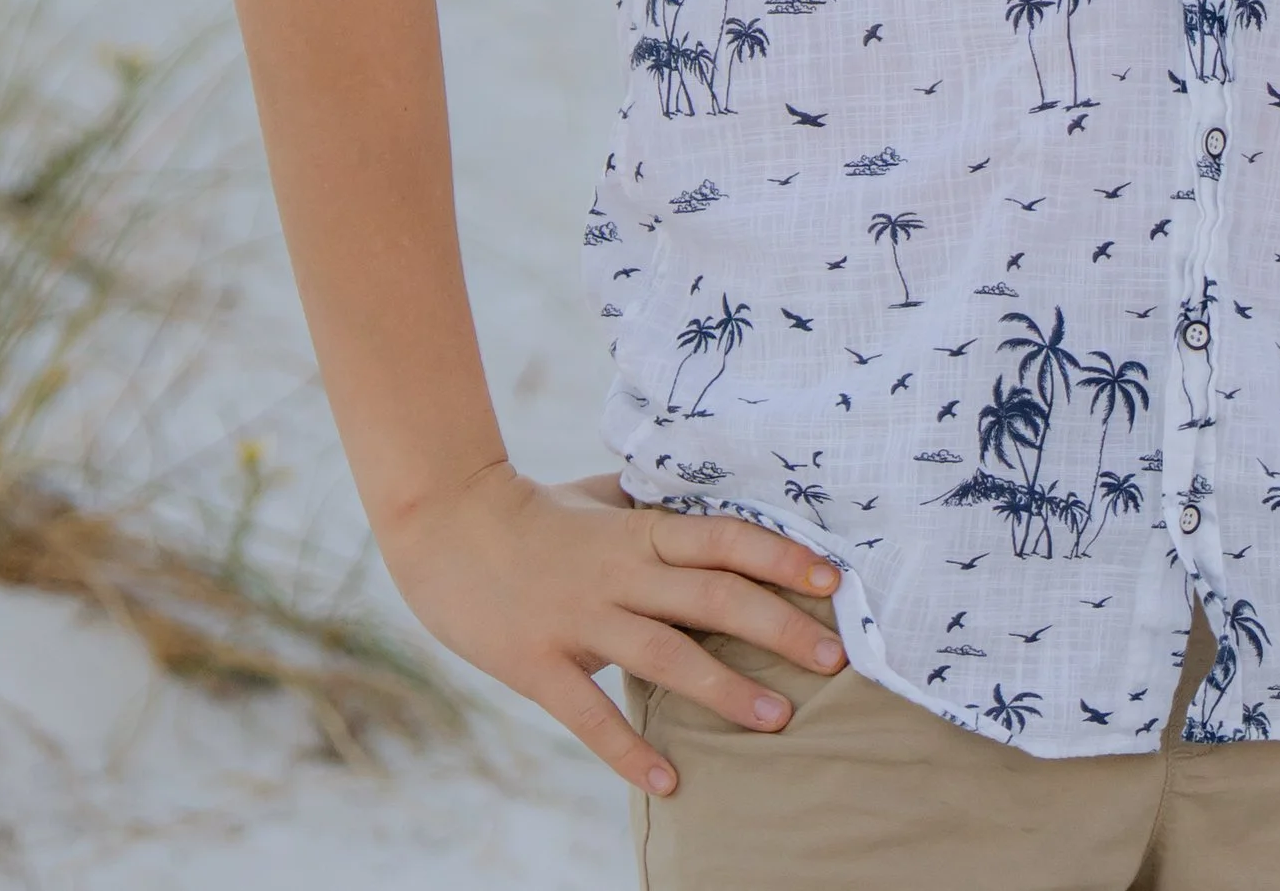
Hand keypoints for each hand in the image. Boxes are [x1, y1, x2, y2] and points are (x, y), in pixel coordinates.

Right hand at [380, 461, 847, 795]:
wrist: (444, 524)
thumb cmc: (532, 509)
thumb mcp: (600, 497)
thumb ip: (652, 507)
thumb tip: (712, 506)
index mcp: (637, 530)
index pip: (723, 539)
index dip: (779, 557)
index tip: (832, 582)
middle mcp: (618, 572)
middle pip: (711, 598)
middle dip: (777, 627)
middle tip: (834, 659)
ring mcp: (579, 619)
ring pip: (664, 655)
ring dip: (725, 690)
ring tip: (779, 720)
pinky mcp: (539, 664)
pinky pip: (590, 714)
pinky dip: (630, 751)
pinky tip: (671, 782)